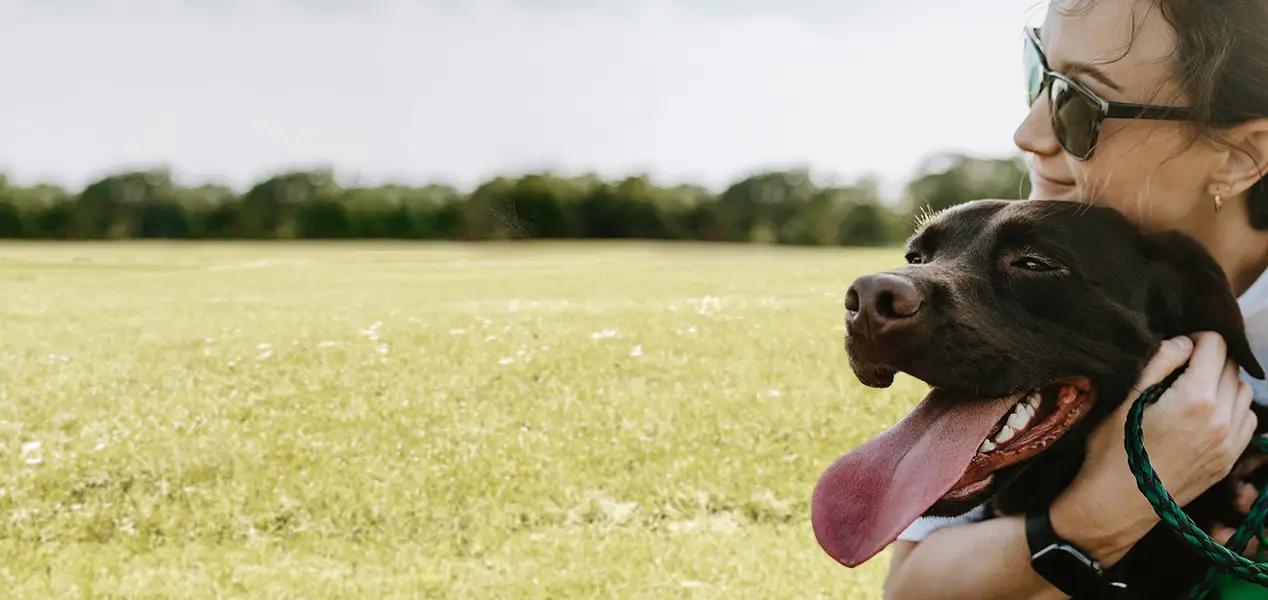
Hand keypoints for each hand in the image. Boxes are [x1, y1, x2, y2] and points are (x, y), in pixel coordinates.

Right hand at [1050, 332, 1257, 564]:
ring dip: (1224, 383)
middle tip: (1182, 368)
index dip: (1197, 339)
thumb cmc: (1112, 451)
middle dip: (1210, 360)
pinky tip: (1206, 414)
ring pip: (1243, 393)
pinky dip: (1232, 409)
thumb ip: (1158, 364)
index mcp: (1195, 399)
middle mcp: (1221, 419)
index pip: (1216, 346)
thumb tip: (1183, 342)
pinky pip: (1246, 420)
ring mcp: (1229, 443)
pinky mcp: (1228, 460)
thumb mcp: (1125, 400)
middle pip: (1232, 368)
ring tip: (1194, 390)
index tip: (1179, 348)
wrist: (1117, 505)